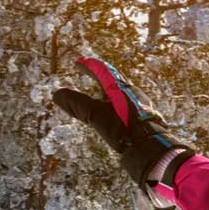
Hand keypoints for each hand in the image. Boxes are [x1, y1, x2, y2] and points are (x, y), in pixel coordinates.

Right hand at [52, 57, 190, 185]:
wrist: (152, 147)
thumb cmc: (125, 129)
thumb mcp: (97, 115)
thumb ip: (78, 104)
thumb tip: (56, 94)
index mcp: (122, 88)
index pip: (103, 71)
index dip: (89, 66)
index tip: (78, 62)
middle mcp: (132, 93)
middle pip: (114, 79)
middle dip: (100, 75)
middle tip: (89, 71)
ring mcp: (139, 105)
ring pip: (121, 92)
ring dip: (108, 88)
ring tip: (100, 91)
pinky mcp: (142, 117)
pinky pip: (125, 103)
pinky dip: (114, 102)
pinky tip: (114, 111)